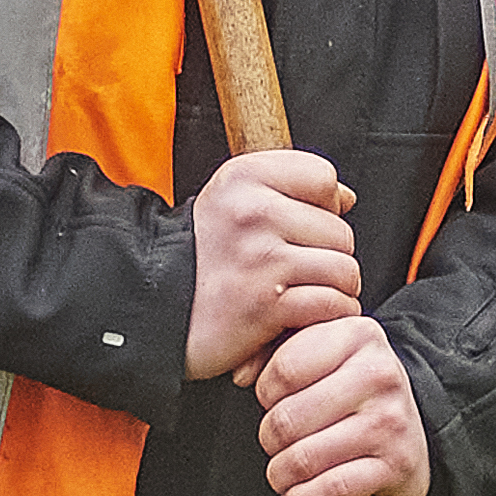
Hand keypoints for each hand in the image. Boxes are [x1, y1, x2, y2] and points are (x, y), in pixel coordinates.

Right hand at [184, 150, 362, 379]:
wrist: (149, 306)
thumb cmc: (198, 257)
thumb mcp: (229, 200)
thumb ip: (286, 189)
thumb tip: (346, 198)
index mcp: (244, 177)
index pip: (323, 177)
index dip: (322, 206)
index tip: (297, 227)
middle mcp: (254, 212)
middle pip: (341, 230)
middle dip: (328, 256)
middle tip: (294, 273)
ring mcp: (262, 259)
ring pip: (343, 270)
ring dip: (332, 290)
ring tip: (300, 295)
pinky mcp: (267, 305)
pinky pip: (333, 305)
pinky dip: (327, 317)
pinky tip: (301, 318)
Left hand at [251, 314, 433, 495]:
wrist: (410, 436)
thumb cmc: (353, 395)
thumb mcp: (322, 354)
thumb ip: (275, 351)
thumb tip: (241, 374)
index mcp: (359, 335)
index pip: (283, 369)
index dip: (265, 394)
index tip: (274, 402)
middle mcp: (380, 373)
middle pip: (287, 418)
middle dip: (269, 439)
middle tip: (278, 442)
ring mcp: (391, 421)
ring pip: (303, 458)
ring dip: (281, 474)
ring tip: (284, 471)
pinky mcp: (396, 464)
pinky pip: (330, 490)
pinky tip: (298, 495)